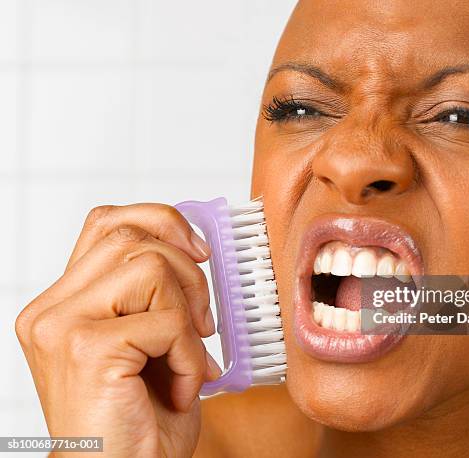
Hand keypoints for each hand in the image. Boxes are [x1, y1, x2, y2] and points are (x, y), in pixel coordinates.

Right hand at [15, 204, 220, 456]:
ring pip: (151, 268)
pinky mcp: (88, 349)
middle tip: (202, 323)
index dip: (160, 221)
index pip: (107, 223)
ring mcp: (62, 327)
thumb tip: (196, 247)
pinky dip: (191, 355)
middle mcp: (52, 310)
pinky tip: (183, 388)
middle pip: (133, 239)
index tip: (199, 250)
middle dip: (189, 274)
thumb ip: (153, 292)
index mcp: (63, 303)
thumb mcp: (149, 340)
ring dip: (189, 317)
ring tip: (188, 360)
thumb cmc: (141, 418)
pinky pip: (167, 321)